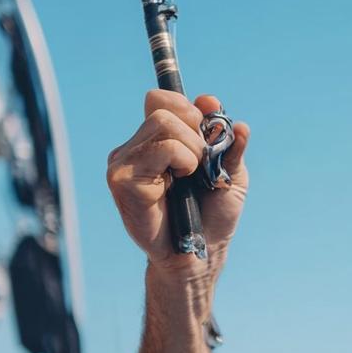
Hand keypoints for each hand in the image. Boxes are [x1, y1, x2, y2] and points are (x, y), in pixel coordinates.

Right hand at [107, 91, 250, 275]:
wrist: (200, 253)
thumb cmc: (212, 216)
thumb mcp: (229, 172)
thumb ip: (225, 139)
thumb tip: (214, 101)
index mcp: (153, 142)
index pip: (160, 99)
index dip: (188, 109)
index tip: (206, 134)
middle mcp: (133, 148)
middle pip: (162, 107)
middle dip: (194, 131)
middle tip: (200, 164)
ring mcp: (123, 163)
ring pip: (163, 124)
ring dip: (192, 150)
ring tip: (191, 177)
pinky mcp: (122, 180)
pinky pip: (162, 149)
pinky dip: (183, 161)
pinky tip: (179, 184)